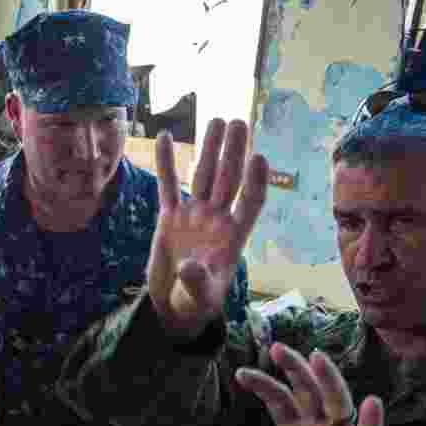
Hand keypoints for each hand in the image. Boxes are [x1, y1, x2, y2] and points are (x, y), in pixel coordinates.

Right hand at [146, 119, 267, 338]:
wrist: (173, 305)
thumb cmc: (195, 303)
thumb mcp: (199, 299)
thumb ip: (198, 282)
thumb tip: (189, 266)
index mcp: (233, 236)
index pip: (250, 203)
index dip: (257, 182)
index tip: (258, 157)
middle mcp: (216, 219)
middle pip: (228, 179)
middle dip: (233, 152)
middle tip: (238, 123)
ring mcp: (194, 215)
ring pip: (203, 175)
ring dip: (209, 149)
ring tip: (216, 120)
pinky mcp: (170, 217)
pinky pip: (168, 185)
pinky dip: (166, 163)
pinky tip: (166, 137)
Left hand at [198, 343, 389, 425]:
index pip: (278, 398)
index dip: (263, 384)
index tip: (240, 374)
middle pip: (307, 389)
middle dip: (293, 367)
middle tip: (276, 348)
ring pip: (337, 400)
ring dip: (328, 379)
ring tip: (318, 357)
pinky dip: (371, 420)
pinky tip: (371, 403)